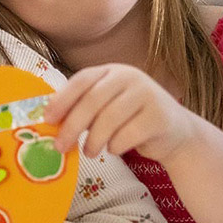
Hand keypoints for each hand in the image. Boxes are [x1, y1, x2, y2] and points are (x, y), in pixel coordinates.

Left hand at [43, 63, 201, 165]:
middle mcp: (130, 77)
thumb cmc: (130, 120)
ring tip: (88, 152)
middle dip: (72, 125)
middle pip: (93, 100)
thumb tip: (49, 120)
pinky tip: (114, 150)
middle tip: (60, 146)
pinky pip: (128, 134)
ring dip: (93, 140)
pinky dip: (115, 146)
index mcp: (111, 71)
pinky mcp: (160, 116)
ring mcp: (147, 94)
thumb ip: (82, 108)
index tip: (48, 119)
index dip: (62, 99)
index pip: (81, 80)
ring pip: (109, 119)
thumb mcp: (105, 107)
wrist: (175, 133)